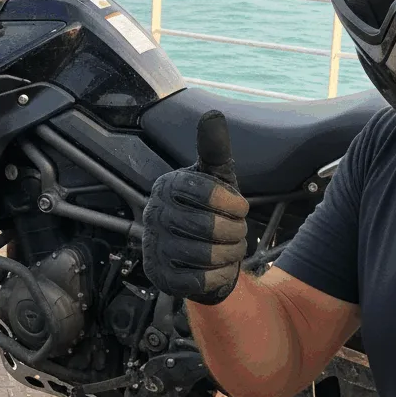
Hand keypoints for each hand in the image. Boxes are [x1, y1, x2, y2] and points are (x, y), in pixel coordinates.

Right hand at [142, 110, 248, 305]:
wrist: (201, 256)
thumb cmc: (211, 211)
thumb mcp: (217, 179)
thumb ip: (215, 150)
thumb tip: (212, 115)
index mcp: (167, 186)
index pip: (204, 192)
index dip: (232, 203)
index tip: (242, 208)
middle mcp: (153, 215)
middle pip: (208, 226)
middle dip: (235, 232)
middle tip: (238, 232)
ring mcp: (154, 247)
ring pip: (205, 255)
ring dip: (230, 254)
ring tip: (232, 249)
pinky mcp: (160, 277)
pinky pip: (199, 281)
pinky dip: (220, 276)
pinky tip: (221, 268)